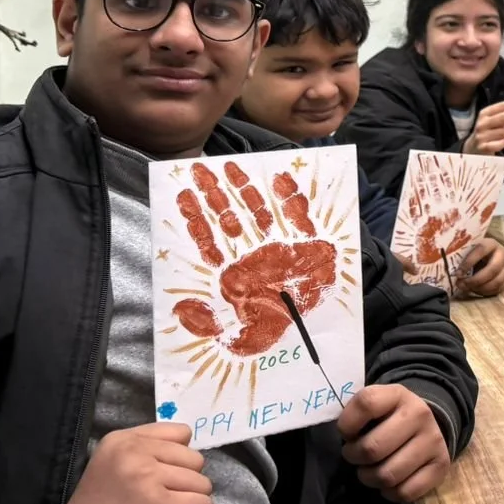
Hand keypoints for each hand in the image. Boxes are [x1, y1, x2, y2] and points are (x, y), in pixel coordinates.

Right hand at [51, 423, 212, 503]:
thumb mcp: (113, 470)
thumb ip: (147, 454)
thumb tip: (191, 451)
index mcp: (121, 440)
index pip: (181, 434)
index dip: (176, 463)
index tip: (152, 485)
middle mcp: (133, 452)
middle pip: (196, 460)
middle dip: (182, 487)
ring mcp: (147, 477)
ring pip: (203, 485)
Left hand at [171, 162, 335, 356]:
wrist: (321, 329)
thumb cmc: (280, 331)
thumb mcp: (239, 338)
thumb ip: (209, 325)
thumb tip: (182, 310)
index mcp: (237, 275)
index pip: (210, 241)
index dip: (196, 219)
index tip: (182, 195)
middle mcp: (255, 254)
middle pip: (229, 218)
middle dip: (213, 193)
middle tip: (196, 168)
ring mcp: (280, 245)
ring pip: (257, 211)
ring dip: (243, 188)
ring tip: (228, 165)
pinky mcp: (307, 242)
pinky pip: (297, 215)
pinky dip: (289, 198)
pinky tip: (276, 178)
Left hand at [339, 384, 450, 503]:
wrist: (425, 424)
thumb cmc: (388, 418)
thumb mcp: (374, 406)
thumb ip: (355, 414)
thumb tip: (345, 438)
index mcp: (398, 394)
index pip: (366, 403)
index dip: (346, 424)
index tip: (348, 433)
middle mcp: (420, 414)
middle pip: (372, 448)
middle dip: (354, 458)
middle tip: (355, 456)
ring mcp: (433, 440)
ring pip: (387, 475)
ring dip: (370, 478)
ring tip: (370, 471)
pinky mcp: (441, 465)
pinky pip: (405, 492)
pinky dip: (391, 493)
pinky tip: (389, 482)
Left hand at [458, 237, 503, 296]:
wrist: (480, 258)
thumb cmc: (468, 252)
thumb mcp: (465, 249)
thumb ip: (458, 252)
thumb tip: (440, 257)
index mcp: (490, 243)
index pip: (481, 250)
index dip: (469, 262)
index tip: (457, 273)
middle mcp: (501, 255)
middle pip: (493, 269)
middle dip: (476, 280)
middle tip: (461, 284)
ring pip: (497, 281)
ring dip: (480, 288)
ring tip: (465, 288)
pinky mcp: (503, 280)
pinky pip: (497, 289)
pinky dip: (484, 292)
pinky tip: (473, 290)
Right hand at [465, 102, 503, 155]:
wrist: (472, 148)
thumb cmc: (487, 133)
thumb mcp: (493, 122)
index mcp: (485, 113)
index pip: (503, 105)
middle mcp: (482, 123)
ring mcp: (481, 135)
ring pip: (502, 132)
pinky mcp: (482, 147)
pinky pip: (495, 145)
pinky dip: (503, 143)